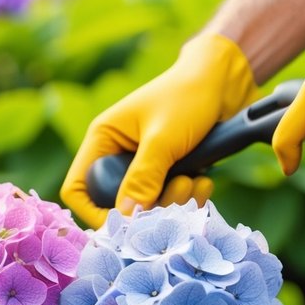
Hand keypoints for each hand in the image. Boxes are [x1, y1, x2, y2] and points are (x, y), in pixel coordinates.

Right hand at [61, 33, 258, 227]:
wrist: (226, 80)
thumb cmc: (188, 96)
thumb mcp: (163, 137)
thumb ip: (144, 177)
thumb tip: (125, 218)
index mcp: (104, 140)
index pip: (79, 189)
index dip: (96, 212)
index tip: (127, 224)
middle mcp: (120, 155)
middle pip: (118, 205)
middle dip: (149, 207)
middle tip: (178, 190)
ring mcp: (147, 166)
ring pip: (150, 206)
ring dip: (175, 201)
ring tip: (194, 180)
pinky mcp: (172, 172)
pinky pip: (174, 201)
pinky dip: (191, 197)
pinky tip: (205, 180)